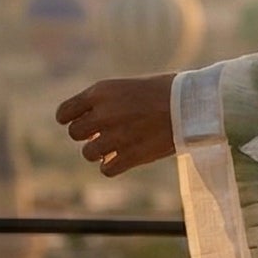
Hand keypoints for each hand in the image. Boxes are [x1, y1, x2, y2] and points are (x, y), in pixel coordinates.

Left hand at [56, 76, 176, 176]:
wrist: (193, 104)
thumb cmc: (164, 92)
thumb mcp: (127, 87)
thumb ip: (105, 103)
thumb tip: (90, 128)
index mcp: (101, 92)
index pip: (64, 112)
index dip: (69, 119)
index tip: (80, 121)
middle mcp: (104, 114)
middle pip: (75, 134)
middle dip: (87, 135)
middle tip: (104, 134)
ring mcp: (117, 136)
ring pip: (88, 153)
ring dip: (100, 152)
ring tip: (116, 147)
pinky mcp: (131, 156)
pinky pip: (106, 170)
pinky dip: (112, 167)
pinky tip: (124, 159)